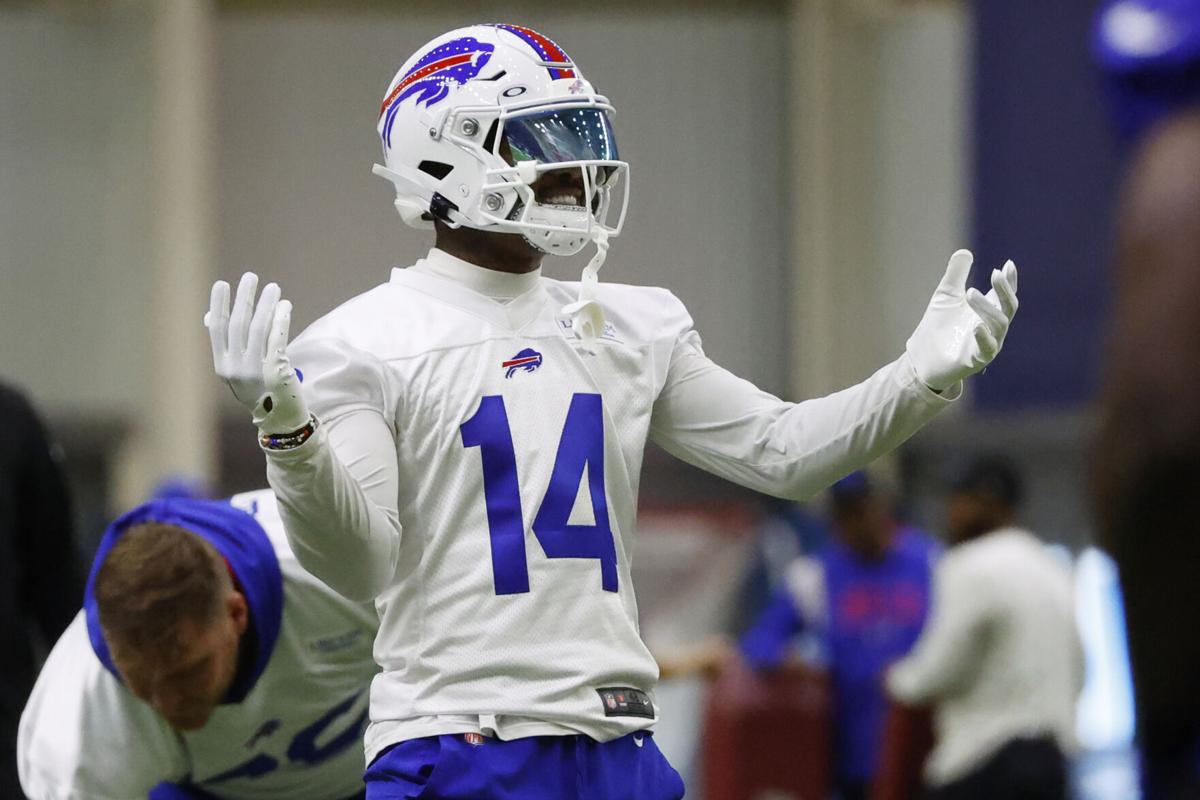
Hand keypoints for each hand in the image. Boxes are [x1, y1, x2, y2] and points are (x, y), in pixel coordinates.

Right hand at [205, 273, 309, 434]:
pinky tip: (285, 306)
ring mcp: (255, 371)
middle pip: (238, 325)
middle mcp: (235, 369)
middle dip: (244, 298)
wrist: (279, 419)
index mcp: (221, 366)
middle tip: (250, 277)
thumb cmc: (258, 390)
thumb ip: (225, 345)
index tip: (221, 284)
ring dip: (265, 304)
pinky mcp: (276, 371)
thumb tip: (210, 316)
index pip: (217, 329)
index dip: (218, 305)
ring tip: (273, 288)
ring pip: (258, 329)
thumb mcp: (235, 370)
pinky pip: (277, 339)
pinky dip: (281, 319)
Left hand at [905, 250, 1018, 391]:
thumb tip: (965, 252)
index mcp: (988, 312)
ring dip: (987, 307)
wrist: (921, 358)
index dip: (1009, 281)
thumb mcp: (945, 296)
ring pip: (999, 325)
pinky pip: (987, 349)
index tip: (1008, 264)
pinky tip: (977, 326)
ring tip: (970, 293)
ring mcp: (987, 345)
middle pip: (1009, 307)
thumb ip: (956, 275)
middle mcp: (993, 328)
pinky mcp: (975, 361)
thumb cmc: (938, 327)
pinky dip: (984, 337)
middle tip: (995, 273)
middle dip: (1004, 290)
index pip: (1004, 295)